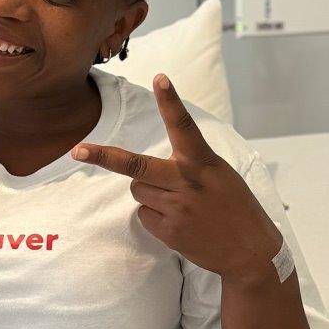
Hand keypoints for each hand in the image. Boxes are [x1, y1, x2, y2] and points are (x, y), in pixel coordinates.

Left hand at [71, 73, 282, 282]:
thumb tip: (144, 171)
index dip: (171, 102)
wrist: (250, 251)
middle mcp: (187, 182)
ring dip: (149, 193)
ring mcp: (176, 208)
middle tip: (77, 150)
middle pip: (135, 166)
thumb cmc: (233, 205)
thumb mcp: (219, 174)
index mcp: (204, 162)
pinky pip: (144, 215)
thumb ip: (187, 164)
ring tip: (179, 204)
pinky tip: (180, 222)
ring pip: (137, 190)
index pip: (184, 126)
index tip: (161, 78)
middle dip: (103, 157)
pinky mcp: (169, 231)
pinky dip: (155, 216)